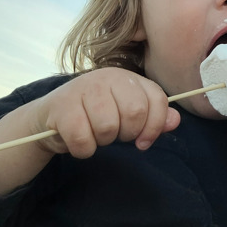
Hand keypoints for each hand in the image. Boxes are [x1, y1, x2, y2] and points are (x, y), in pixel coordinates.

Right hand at [33, 68, 179, 157]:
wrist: (51, 116)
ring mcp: (83, 88)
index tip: (143, 141)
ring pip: (108, 128)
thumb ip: (153, 117)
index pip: (157, 100)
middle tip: (114, 133)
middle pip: (134, 114)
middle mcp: (108, 77)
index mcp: (128, 77)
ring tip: (94, 132)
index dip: (154, 126)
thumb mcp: (126, 112)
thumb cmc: (95, 114)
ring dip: (102, 141)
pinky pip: (83, 140)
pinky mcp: (62, 107)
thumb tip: (175, 121)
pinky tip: (78, 139)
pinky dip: (83, 149)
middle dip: (126, 133)